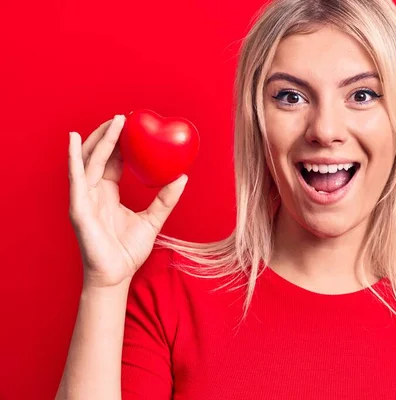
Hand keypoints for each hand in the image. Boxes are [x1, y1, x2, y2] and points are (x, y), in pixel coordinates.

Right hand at [68, 115, 187, 287]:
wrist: (117, 275)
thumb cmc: (129, 251)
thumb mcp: (153, 220)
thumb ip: (166, 199)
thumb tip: (183, 176)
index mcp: (108, 193)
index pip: (113, 161)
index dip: (120, 143)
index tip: (133, 126)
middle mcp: (93, 192)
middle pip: (98, 156)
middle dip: (109, 135)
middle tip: (124, 117)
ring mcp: (84, 198)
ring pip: (89, 161)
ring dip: (99, 139)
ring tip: (113, 121)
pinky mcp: (78, 207)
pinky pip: (76, 178)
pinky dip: (73, 157)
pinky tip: (73, 139)